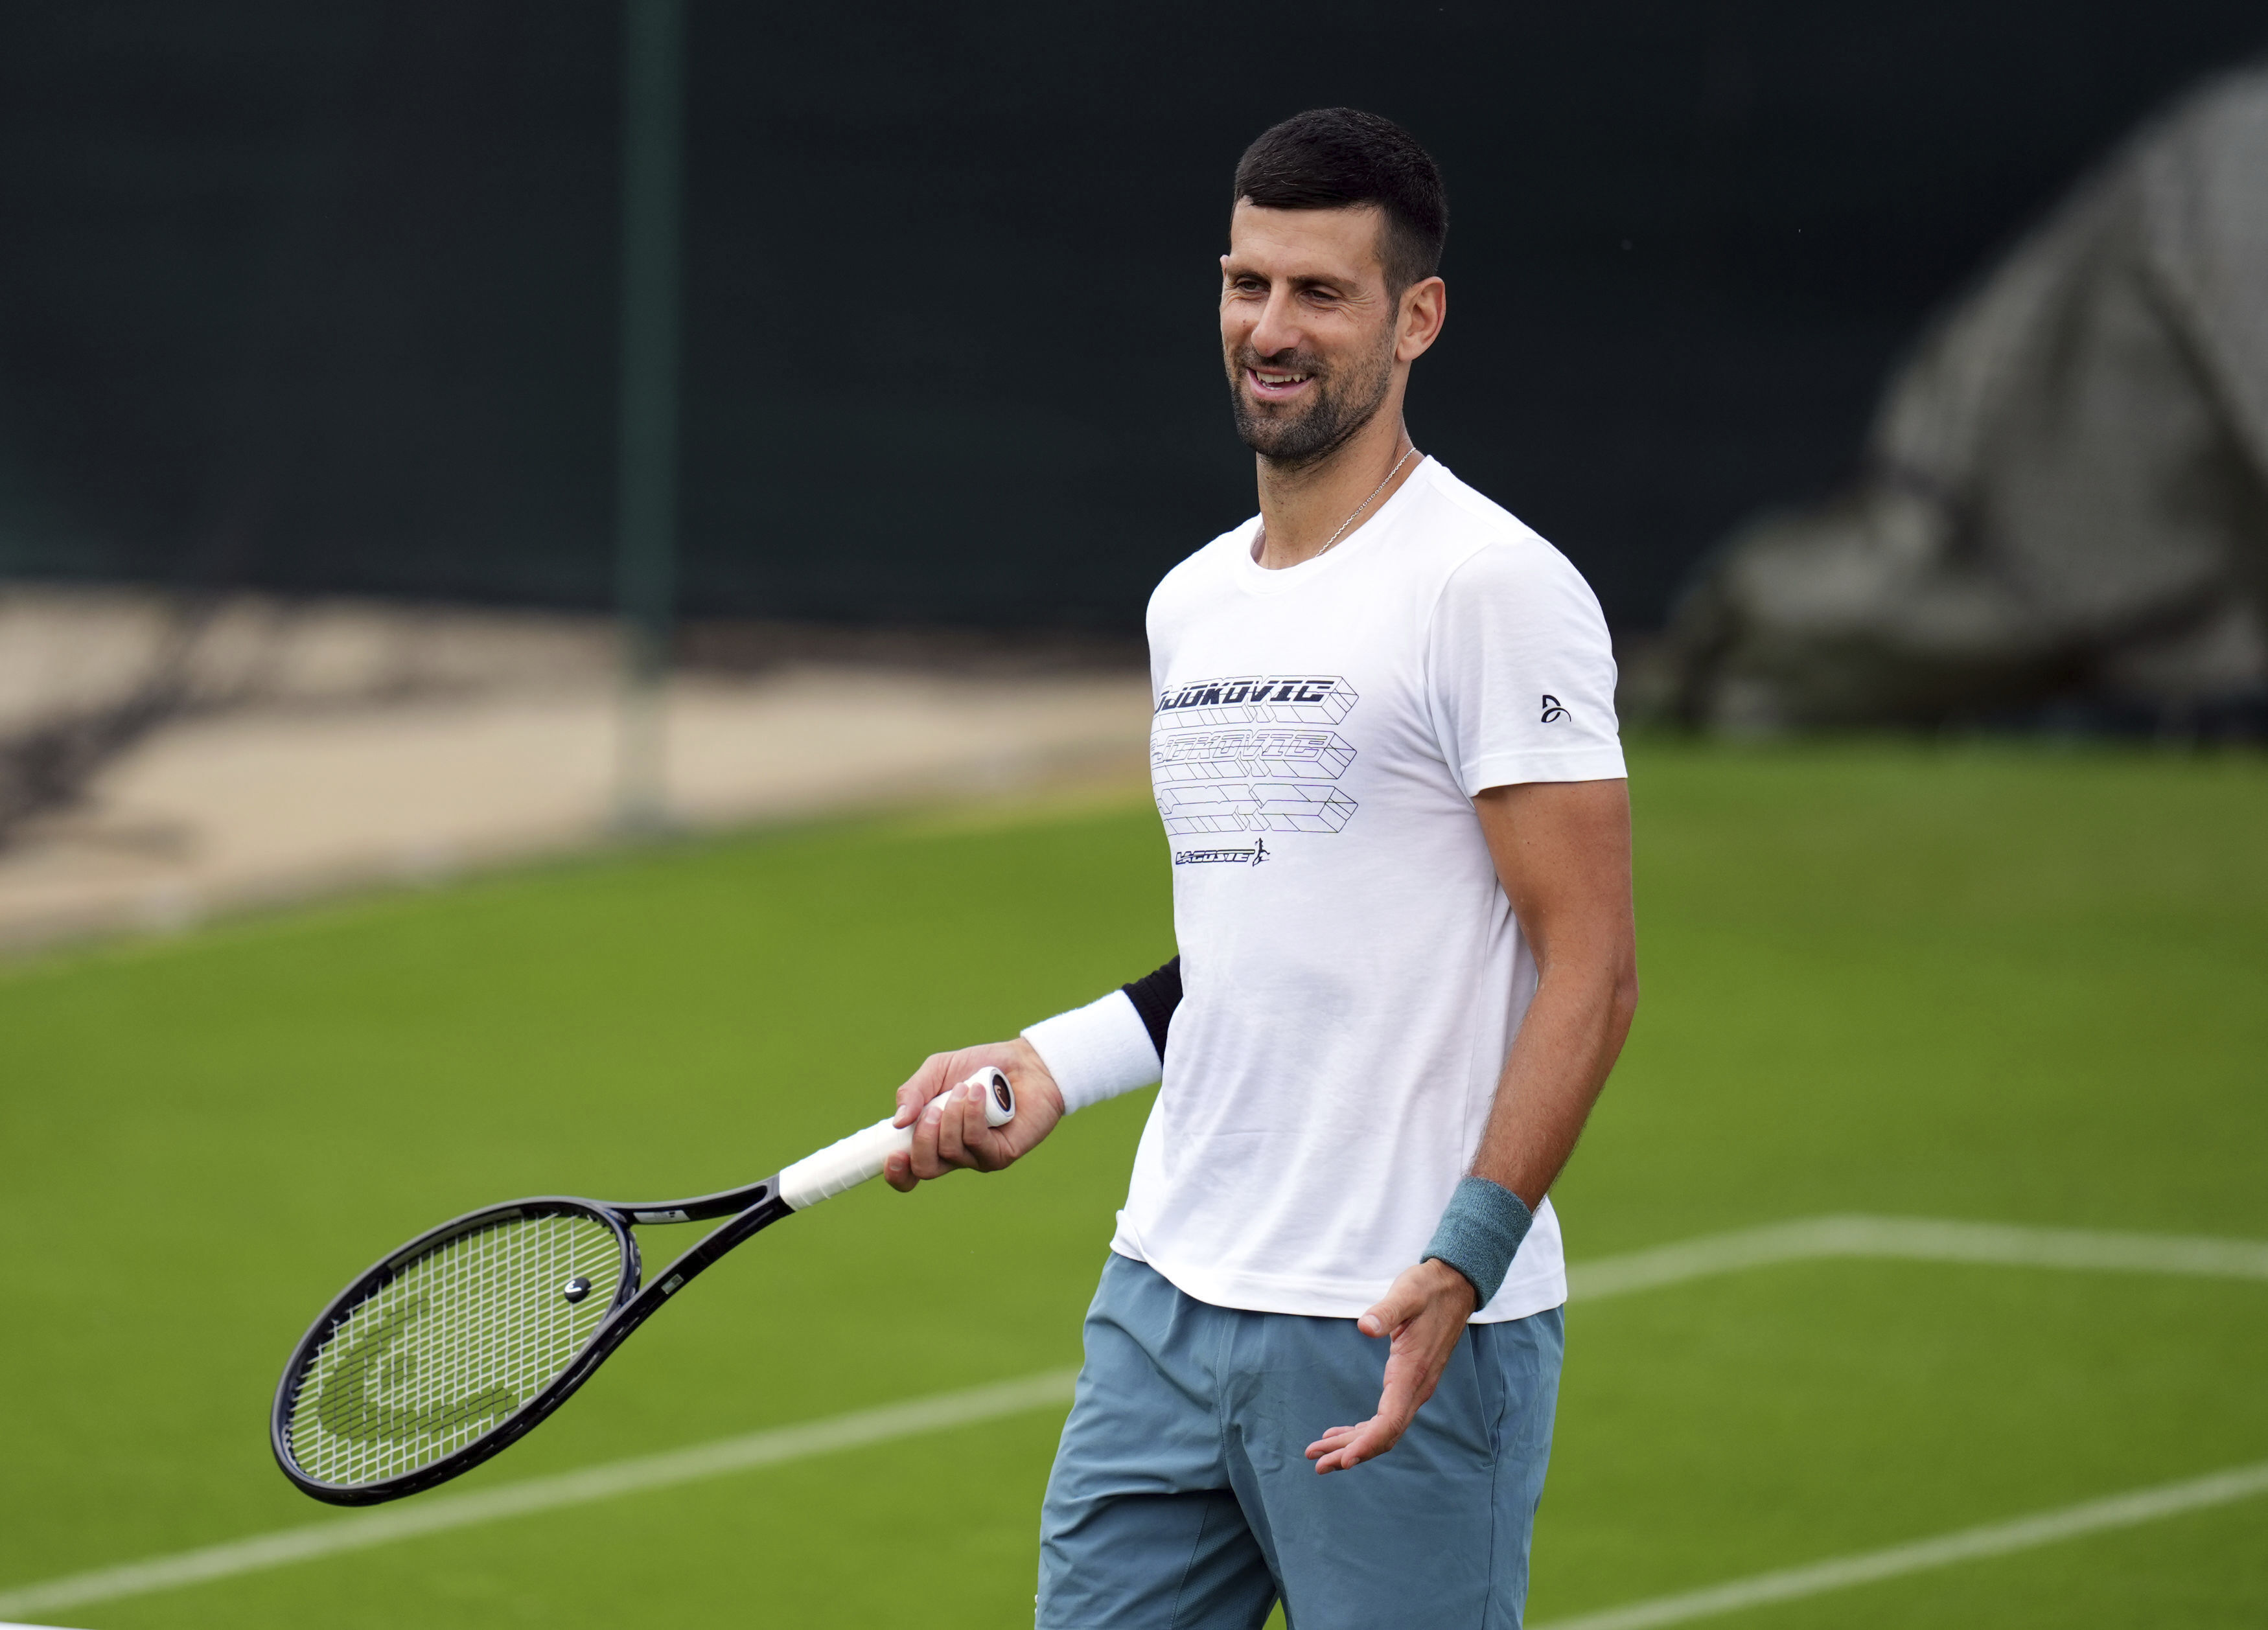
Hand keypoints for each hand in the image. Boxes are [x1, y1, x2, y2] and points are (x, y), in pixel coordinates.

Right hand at [882, 1037, 1064, 1190]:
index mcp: (932, 1138)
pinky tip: (978, 1093)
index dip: (896, 1172)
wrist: (1025, 1063)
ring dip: (952, 1116)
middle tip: (933, 1109)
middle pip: (925, 1169)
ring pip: (950, 1151)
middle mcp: (953, 1154)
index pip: (909, 1172)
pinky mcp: (1000, 1154)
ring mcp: (977, 1157)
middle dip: (923, 1139)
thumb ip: (913, 1092)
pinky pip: (976, 1142)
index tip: (894, 1154)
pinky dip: (972, 1115)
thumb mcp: (938, 1070)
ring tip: (963, 1088)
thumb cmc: (980, 1067)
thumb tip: (898, 1122)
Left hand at [1304, 1257, 1476, 1473]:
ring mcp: (1414, 1388)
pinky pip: (1386, 1417)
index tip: (1344, 1461)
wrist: (1454, 1287)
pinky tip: (1341, 1432)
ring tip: (1319, 1454)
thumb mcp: (1406, 1294)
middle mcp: (1416, 1388)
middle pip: (1384, 1434)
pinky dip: (1362, 1430)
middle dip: (1350, 1452)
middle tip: (1316, 1463)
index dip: (1367, 1444)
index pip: (1390, 1421)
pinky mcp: (1409, 1382)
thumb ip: (1387, 1311)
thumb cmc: (1428, 1289)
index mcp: (1412, 1372)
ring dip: (1352, 1444)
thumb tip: (1365, 1325)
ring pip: (1383, 1429)